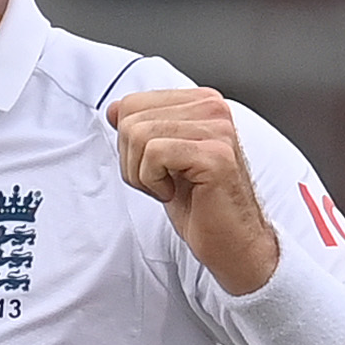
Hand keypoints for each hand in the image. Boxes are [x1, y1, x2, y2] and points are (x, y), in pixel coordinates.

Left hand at [109, 87, 278, 293]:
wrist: (231, 242)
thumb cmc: (201, 204)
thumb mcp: (161, 159)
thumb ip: (141, 128)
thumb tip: (114, 110)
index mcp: (201, 102)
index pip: (133, 103)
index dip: (129, 143)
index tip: (157, 167)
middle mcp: (213, 108)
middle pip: (132, 118)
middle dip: (132, 160)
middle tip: (161, 182)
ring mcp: (217, 129)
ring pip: (139, 135)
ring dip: (142, 174)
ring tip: (168, 188)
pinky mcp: (215, 154)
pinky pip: (154, 154)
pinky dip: (153, 181)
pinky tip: (174, 192)